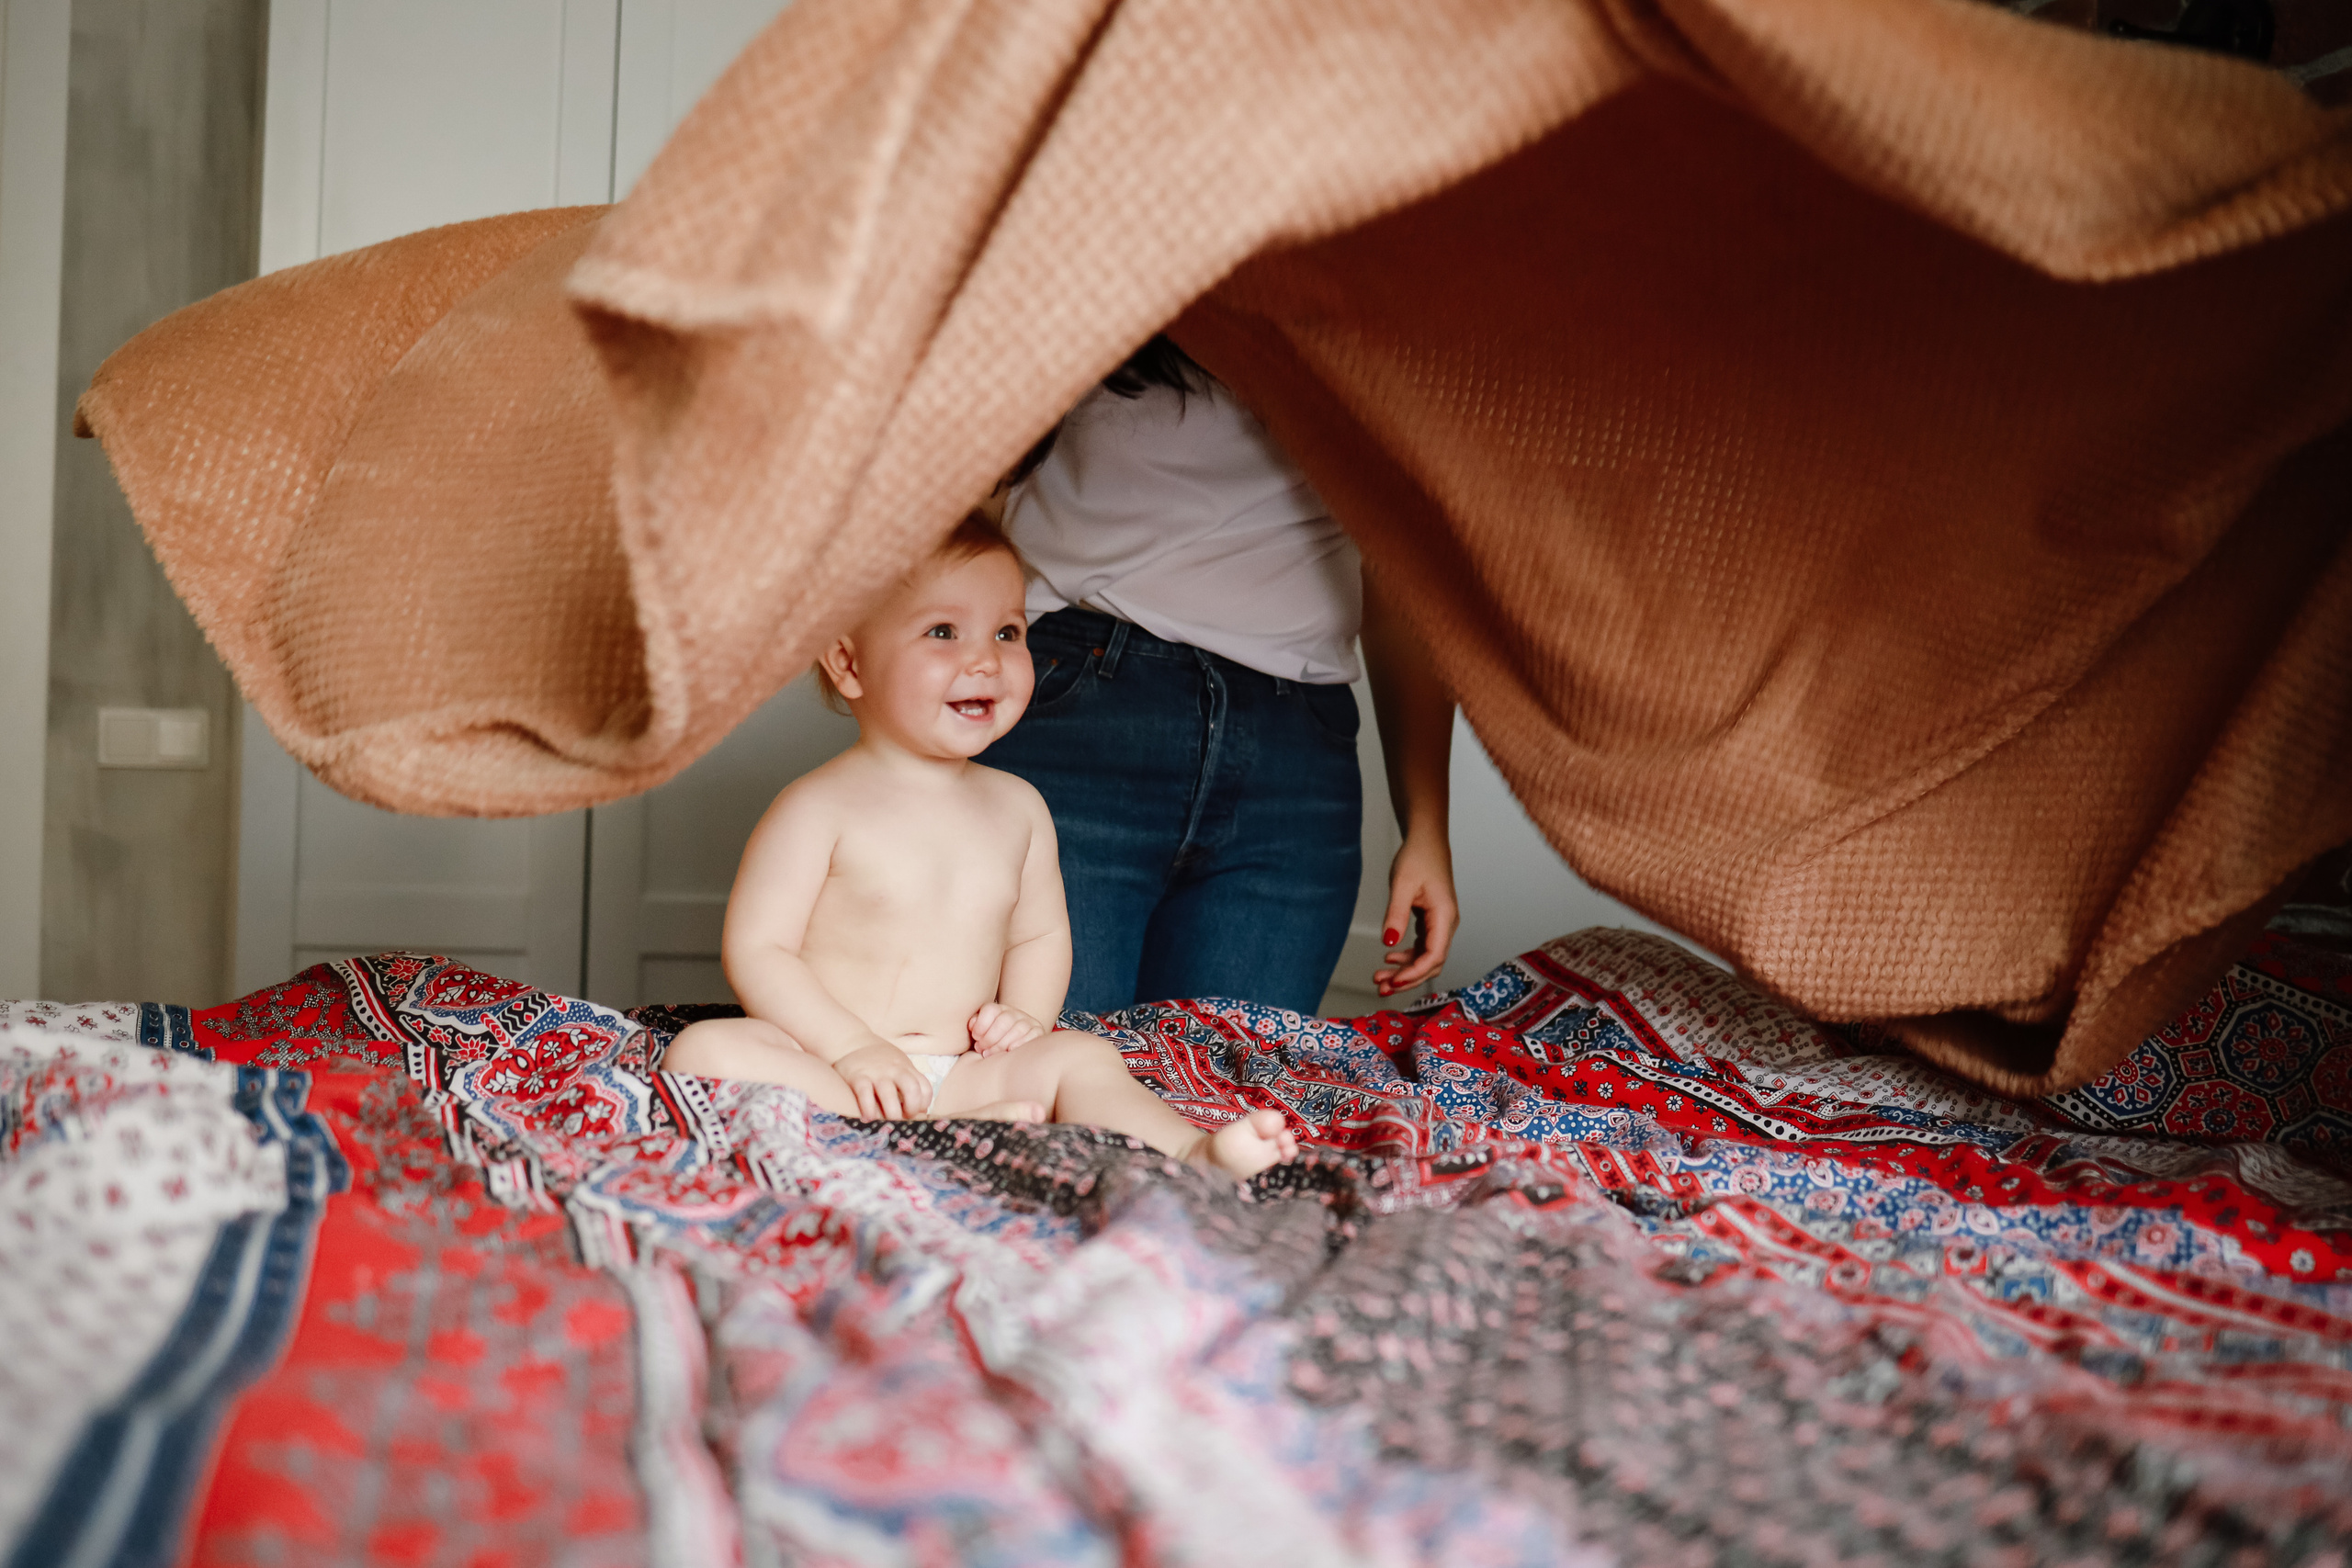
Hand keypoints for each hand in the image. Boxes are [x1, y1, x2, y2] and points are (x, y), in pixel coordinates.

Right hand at [831, 1039, 931, 1118]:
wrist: (853, 1041)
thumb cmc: (879, 1058)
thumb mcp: (899, 1063)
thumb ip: (908, 1080)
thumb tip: (920, 1110)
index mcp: (906, 1068)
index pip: (925, 1087)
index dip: (924, 1104)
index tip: (917, 1112)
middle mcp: (894, 1070)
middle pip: (912, 1090)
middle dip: (911, 1109)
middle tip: (904, 1117)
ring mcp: (877, 1074)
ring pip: (889, 1096)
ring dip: (891, 1114)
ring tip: (887, 1121)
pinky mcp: (858, 1077)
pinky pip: (865, 1096)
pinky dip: (869, 1110)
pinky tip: (868, 1118)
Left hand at [969, 1001, 1047, 1054]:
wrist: (1015, 1040)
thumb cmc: (993, 1038)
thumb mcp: (982, 1030)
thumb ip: (975, 1025)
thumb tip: (972, 1025)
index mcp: (999, 1009)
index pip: (990, 1010)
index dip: (980, 1025)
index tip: (975, 1038)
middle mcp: (1015, 1013)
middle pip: (1004, 1021)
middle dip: (990, 1038)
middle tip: (981, 1050)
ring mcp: (1028, 1021)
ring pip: (1017, 1030)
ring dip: (1001, 1045)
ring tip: (990, 1054)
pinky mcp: (1038, 1031)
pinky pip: (1031, 1037)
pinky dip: (1018, 1045)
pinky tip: (1008, 1052)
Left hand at [1375, 829, 1458, 998]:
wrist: (1426, 841)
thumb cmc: (1417, 858)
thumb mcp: (1402, 885)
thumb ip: (1396, 914)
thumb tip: (1390, 942)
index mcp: (1445, 916)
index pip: (1435, 955)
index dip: (1415, 973)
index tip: (1394, 982)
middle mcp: (1447, 924)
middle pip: (1431, 963)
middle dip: (1408, 978)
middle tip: (1381, 988)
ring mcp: (1440, 924)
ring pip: (1426, 958)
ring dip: (1405, 971)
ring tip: (1380, 978)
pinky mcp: (1432, 922)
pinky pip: (1423, 947)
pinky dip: (1407, 957)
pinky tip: (1389, 959)